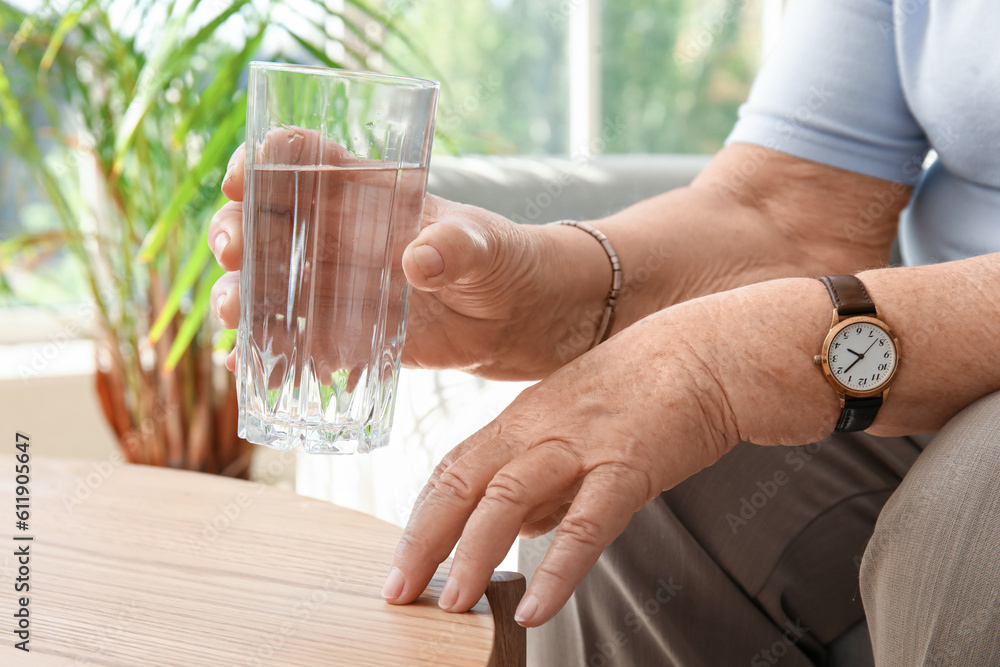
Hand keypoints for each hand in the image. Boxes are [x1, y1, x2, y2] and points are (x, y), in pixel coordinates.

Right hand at [209, 130, 610, 380]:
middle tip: (229, 253)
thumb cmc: (510, 263)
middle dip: (234, 232)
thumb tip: (419, 262)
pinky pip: (302, 342)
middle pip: (268, 223)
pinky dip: (271, 353)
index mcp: (372, 195)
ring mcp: (345, 289)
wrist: (529, 322)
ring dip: (241, 296)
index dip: (264, 161)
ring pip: (273, 286)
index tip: (241, 180)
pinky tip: (247, 367)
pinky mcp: (355, 337)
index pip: (305, 160)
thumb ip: (460, 247)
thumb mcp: (490, 247)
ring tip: (233, 316)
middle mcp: (346, 238)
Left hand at [383, 278, 840, 626]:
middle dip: (425, 541)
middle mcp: (539, 429)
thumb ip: (546, 479)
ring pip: (509, 499)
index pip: (454, 470)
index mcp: (523, 419)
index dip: (420, 519)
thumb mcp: (577, 423)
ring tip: (453, 604)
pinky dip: (558, 567)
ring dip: (474, 554)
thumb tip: (519, 531)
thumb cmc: (643, 388)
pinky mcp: (630, 464)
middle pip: (463, 483)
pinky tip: (537, 606)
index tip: (399, 564)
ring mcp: (582, 443)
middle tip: (399, 592)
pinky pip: (587, 522)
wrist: (707, 352)